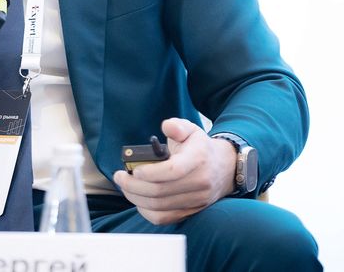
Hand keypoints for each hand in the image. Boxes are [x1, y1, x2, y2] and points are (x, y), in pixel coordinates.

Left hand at [113, 118, 236, 224]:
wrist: (224, 168)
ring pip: (160, 206)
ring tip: (125, 187)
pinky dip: (147, 211)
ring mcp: (197, 200)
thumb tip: (167, 127)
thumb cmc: (200, 147)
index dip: (149, 172)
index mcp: (198, 159)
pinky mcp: (192, 211)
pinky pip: (165, 218)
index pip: (172, 170)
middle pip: (160, 191)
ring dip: (136, 198)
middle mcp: (200, 182)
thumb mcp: (191, 129)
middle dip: (133, 185)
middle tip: (119, 177)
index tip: (133, 170)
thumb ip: (177, 126)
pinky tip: (138, 200)